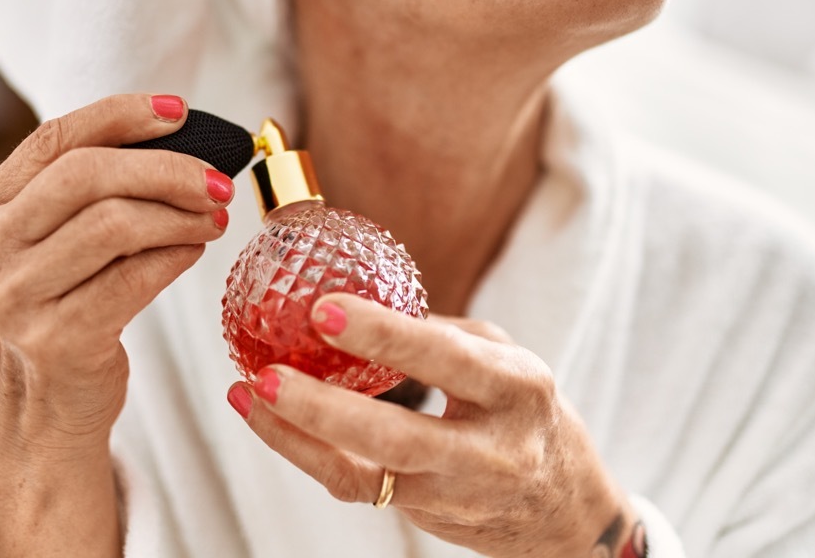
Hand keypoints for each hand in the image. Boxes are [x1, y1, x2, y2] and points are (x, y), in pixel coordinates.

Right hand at [0, 93, 233, 555]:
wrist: (42, 411)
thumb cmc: (59, 307)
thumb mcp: (45, 241)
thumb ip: (85, 190)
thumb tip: (178, 136)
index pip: (55, 138)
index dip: (122, 115)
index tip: (180, 110)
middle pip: (87, 175)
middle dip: (167, 169)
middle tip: (219, 180)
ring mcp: (13, 296)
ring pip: (116, 223)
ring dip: (180, 214)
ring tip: (214, 216)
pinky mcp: (55, 338)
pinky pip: (136, 276)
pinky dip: (177, 256)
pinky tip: (194, 250)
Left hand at [228, 294, 644, 557]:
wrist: (565, 511)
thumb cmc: (528, 414)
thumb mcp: (507, 359)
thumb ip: (443, 334)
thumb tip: (364, 299)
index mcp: (518, 389)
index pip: (447, 359)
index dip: (384, 334)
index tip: (324, 307)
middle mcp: (491, 449)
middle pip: (398, 437)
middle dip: (325, 408)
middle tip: (268, 371)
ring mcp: (455, 492)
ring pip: (365, 473)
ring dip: (297, 434)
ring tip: (249, 392)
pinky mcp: (423, 515)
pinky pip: (355, 486)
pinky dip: (304, 452)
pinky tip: (267, 419)